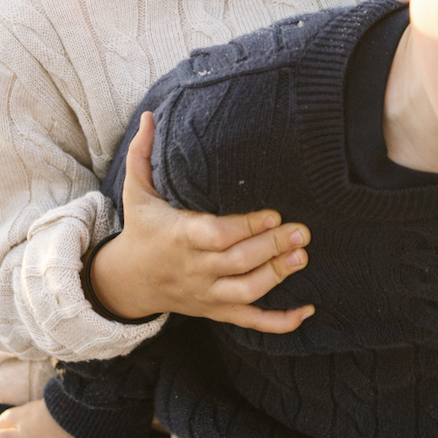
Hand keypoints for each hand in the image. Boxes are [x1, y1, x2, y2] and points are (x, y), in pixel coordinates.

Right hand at [90, 111, 314, 330]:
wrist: (129, 282)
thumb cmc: (142, 229)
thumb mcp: (136, 192)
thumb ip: (143, 154)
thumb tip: (150, 115)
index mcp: (179, 237)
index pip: (215, 235)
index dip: (244, 228)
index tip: (273, 214)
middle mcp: (195, 269)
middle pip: (237, 263)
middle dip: (271, 249)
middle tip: (303, 231)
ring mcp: (207, 293)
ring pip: (246, 291)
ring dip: (277, 277)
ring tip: (303, 256)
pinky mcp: (217, 310)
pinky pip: (250, 320)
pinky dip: (279, 322)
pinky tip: (307, 310)